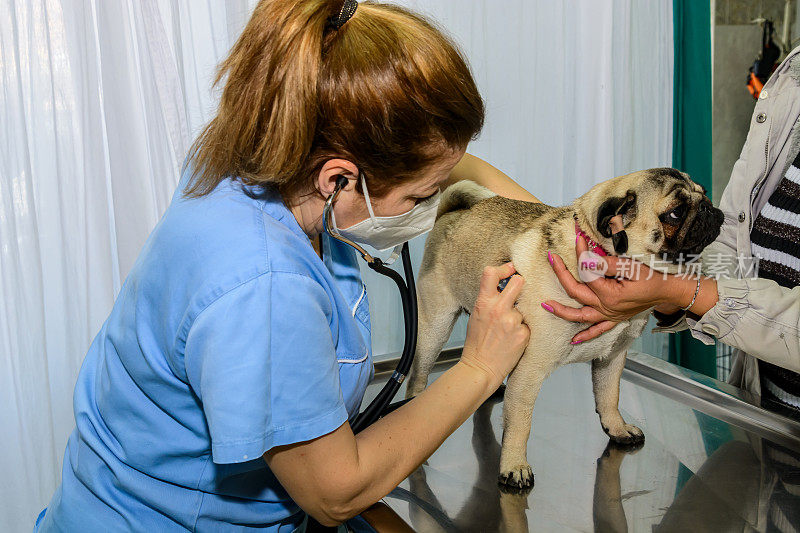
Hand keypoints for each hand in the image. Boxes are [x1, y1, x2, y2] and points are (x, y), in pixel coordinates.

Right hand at [461, 263, 530, 385]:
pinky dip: (522, 330)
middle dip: (520, 284)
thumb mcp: (476, 315)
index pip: (491, 272)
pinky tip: (512, 339)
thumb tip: (503, 286)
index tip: (510, 270)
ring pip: (524, 308)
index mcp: (483, 303)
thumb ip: (489, 299)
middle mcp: (499, 309)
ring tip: (508, 330)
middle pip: (519, 281)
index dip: (503, 268)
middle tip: (518, 293)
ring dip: (519, 316)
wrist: (480, 368)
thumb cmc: (477, 344)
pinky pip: (527, 324)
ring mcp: (513, 321)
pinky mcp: (524, 333)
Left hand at [542, 236, 689, 342]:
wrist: (670, 291)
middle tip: (551, 259)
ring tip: (546, 305)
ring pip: (580, 316)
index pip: (587, 272)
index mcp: (609, 293)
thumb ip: (606, 264)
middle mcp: (606, 307)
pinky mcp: (615, 319)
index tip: (577, 238)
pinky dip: (585, 335)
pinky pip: (597, 331)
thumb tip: (585, 258)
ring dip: (562, 311)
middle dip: (561, 274)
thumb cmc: (653, 276)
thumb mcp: (631, 266)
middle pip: (576, 292)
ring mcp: (609, 315)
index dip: (580, 254)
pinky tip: (573, 340)